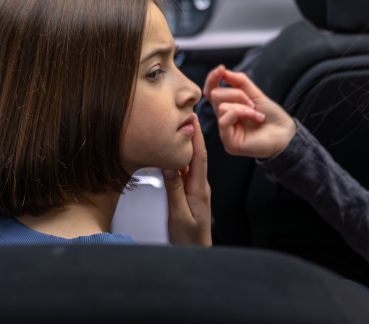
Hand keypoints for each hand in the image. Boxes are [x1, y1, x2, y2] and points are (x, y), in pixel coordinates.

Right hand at [162, 121, 211, 245]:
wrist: (198, 254)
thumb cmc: (189, 239)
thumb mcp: (179, 215)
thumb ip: (174, 190)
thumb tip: (169, 164)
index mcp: (199, 189)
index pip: (199, 157)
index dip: (197, 136)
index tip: (192, 117)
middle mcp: (199, 186)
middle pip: (196, 155)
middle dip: (192, 134)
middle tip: (185, 114)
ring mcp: (195, 189)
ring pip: (190, 162)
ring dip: (186, 144)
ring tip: (178, 127)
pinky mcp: (189, 193)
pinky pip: (184, 172)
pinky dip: (179, 159)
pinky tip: (172, 153)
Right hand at [203, 65, 296, 159]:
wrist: (286, 133)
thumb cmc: (271, 116)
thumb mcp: (255, 94)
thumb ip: (239, 82)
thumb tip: (223, 71)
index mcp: (229, 107)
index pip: (212, 92)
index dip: (212, 79)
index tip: (221, 68)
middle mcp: (225, 119)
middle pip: (215, 95)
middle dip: (235, 93)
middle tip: (252, 102)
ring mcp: (226, 132)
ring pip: (221, 107)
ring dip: (241, 106)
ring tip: (256, 112)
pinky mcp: (229, 143)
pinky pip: (224, 121)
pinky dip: (239, 113)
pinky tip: (253, 115)